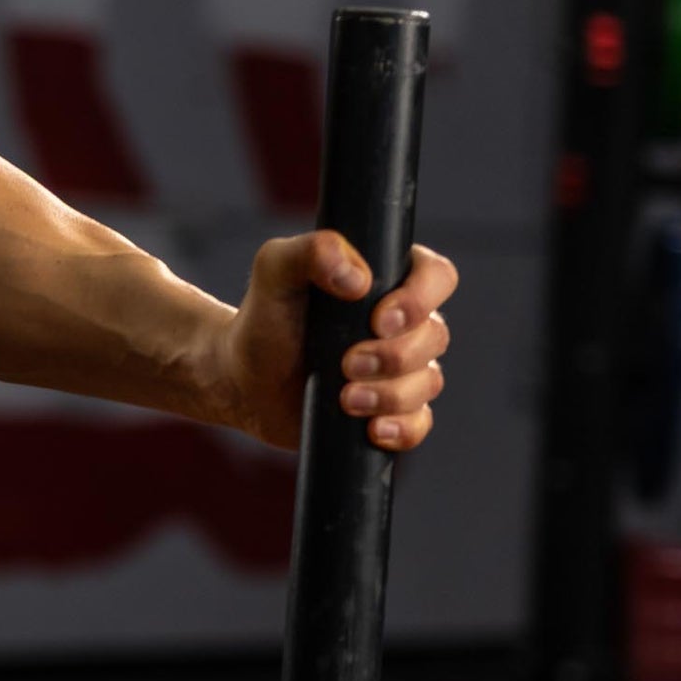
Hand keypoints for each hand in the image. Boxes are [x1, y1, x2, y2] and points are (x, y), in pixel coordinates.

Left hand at [212, 231, 457, 452]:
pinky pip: (418, 424)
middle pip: (434, 336)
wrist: (242, 379)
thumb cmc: (263, 319)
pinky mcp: (388, 411)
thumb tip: (358, 278)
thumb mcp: (274, 270)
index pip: (437, 277)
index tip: (378, 320)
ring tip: (345, 398)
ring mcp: (399, 370)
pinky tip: (372, 428)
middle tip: (347, 363)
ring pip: (428, 382)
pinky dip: (400, 429)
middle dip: (394, 356)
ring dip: (390, 394)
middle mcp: (403, 324)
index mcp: (388, 280)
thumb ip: (311, 251)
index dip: (421, 299)